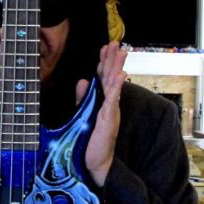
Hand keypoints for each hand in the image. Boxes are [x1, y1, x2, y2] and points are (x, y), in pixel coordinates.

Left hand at [76, 41, 126, 187]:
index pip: (103, 77)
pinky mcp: (110, 118)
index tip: (105, 46)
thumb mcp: (84, 114)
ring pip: (114, 84)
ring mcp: (111, 110)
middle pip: (111, 76)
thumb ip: (83, 98)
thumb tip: (82, 81)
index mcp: (102, 101)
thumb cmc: (91, 141)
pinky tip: (120, 75)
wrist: (96, 161)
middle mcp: (109, 103)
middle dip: (112, 58)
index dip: (104, 61)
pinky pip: (113, 100)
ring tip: (120, 52)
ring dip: (117, 67)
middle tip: (115, 42)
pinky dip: (117, 86)